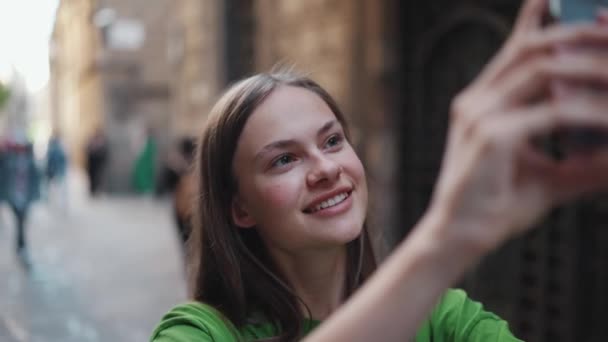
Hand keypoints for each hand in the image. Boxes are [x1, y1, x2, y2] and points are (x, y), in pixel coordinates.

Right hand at [427, 0, 607, 253]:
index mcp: (481, 103)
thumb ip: (584, 159)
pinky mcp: (491, 136)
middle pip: (533, 49)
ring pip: (544, 69)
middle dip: (581, 35)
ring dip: (592, 67)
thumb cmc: (493, 206)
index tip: (560, 1)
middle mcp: (476, 101)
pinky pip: (552, 113)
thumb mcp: (546, 175)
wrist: (458, 237)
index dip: (540, 21)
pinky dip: (590, 114)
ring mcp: (480, 115)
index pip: (514, 50)